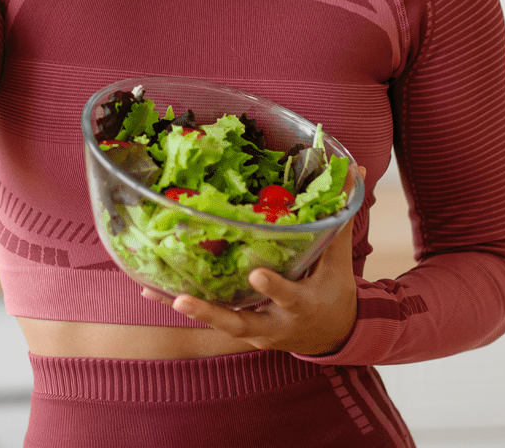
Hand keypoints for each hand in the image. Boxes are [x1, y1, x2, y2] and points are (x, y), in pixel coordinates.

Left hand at [144, 214, 358, 356]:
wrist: (332, 335)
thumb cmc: (334, 290)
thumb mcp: (340, 260)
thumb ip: (340, 217)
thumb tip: (354, 169)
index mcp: (303, 305)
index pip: (290, 295)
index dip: (274, 286)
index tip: (256, 272)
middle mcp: (275, 324)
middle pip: (242, 322)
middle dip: (213, 313)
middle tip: (184, 300)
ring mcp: (254, 330)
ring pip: (219, 323)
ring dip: (190, 309)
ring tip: (161, 293)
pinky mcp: (239, 328)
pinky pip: (208, 316)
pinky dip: (180, 303)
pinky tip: (150, 289)